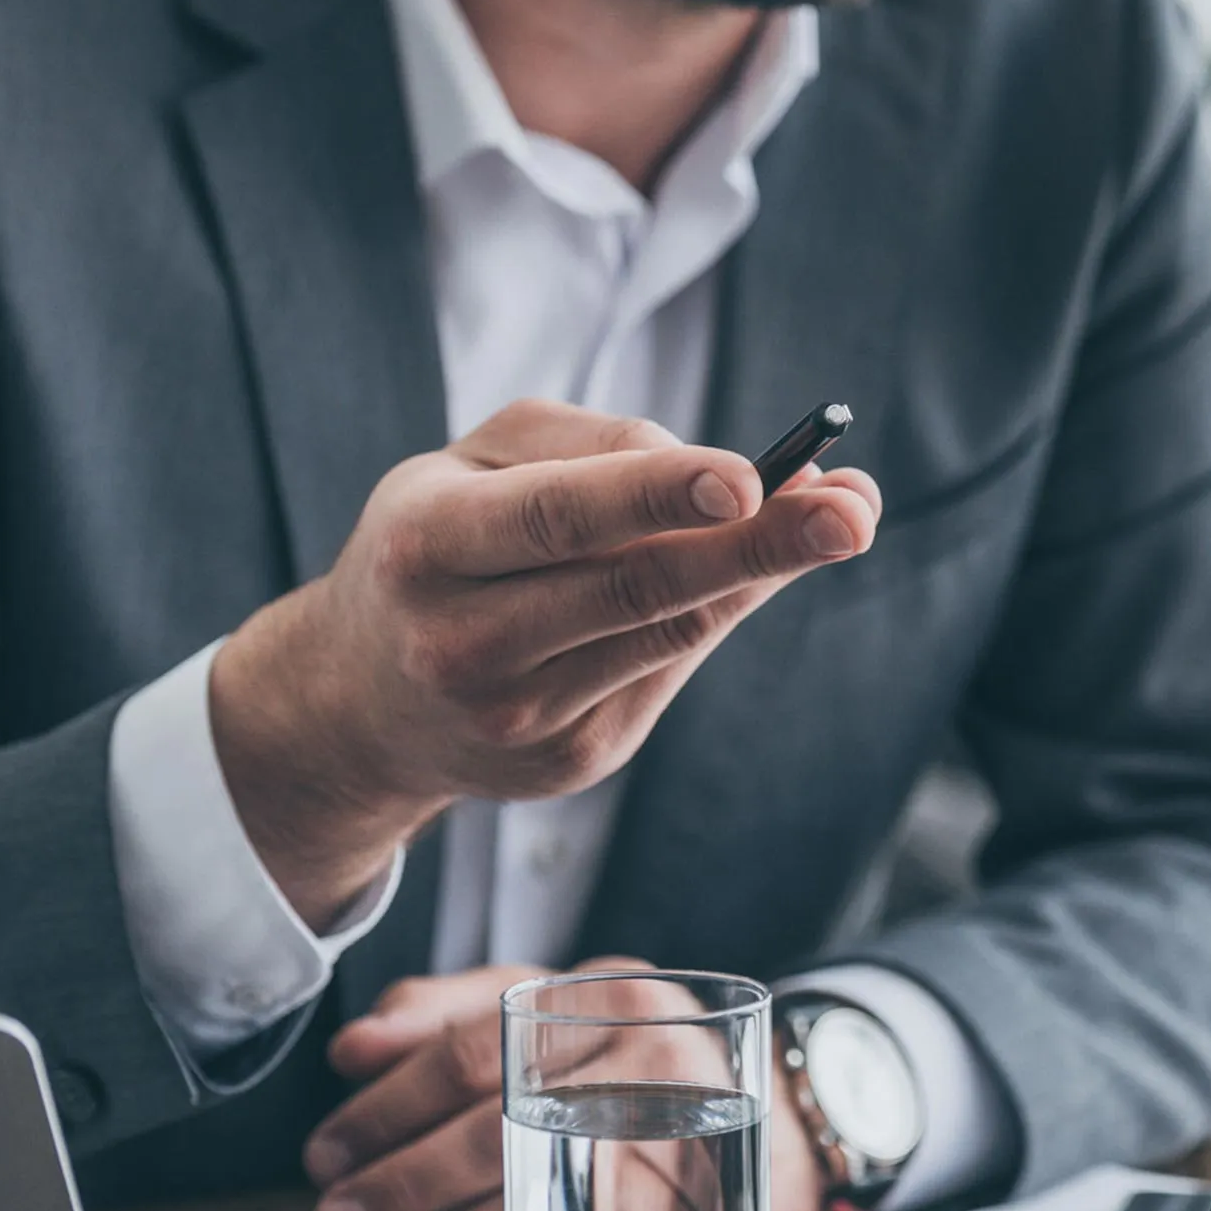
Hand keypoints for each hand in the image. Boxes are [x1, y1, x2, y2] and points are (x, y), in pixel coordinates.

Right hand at [209, 400, 881, 924]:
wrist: (359, 700)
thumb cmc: (438, 542)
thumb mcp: (475, 465)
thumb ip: (593, 448)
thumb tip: (733, 471)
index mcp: (427, 547)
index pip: (557, 519)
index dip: (657, 497)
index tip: (751, 475)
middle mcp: (462, 643)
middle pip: (635, 590)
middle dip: (756, 545)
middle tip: (851, 509)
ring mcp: (519, 718)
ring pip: (668, 635)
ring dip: (763, 574)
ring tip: (842, 516)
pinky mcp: (570, 761)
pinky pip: (668, 672)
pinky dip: (721, 612)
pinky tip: (755, 570)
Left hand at [305, 962, 828, 1210]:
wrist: (778, 1123)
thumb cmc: (636, 1060)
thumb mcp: (558, 1007)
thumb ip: (450, 1012)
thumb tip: (353, 1051)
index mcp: (616, 999)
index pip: (474, 1053)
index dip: (385, 1109)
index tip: (328, 1152)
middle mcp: (658, 1069)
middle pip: (498, 1137)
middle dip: (400, 1190)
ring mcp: (679, 1154)